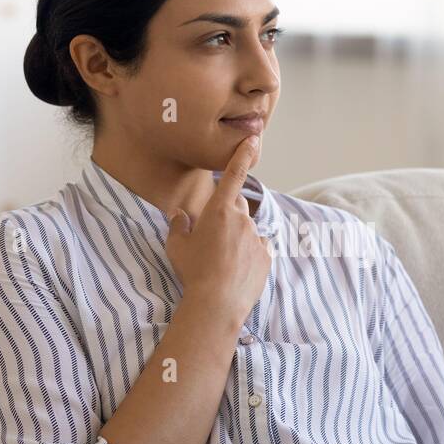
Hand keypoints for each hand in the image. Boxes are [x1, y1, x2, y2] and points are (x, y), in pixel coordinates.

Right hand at [163, 136, 272, 326]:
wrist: (217, 304)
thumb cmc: (193, 271)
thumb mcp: (176, 246)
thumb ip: (178, 226)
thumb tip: (180, 215)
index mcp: (219, 210)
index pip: (234, 175)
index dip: (243, 155)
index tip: (252, 139)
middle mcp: (242, 220)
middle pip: (239, 206)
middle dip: (229, 213)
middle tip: (214, 236)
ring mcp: (257, 238)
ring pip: (248, 230)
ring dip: (238, 239)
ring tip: (222, 262)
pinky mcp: (267, 257)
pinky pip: (259, 249)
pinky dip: (249, 255)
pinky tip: (236, 271)